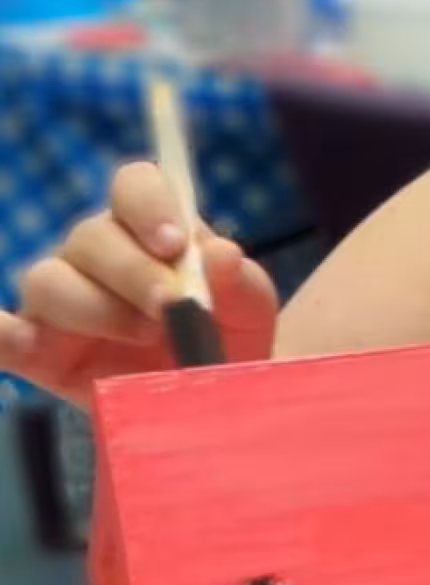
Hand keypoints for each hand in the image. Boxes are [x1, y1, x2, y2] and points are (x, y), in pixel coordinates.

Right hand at [0, 162, 277, 408]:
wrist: (219, 399)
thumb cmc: (229, 338)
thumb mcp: (249, 309)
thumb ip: (239, 280)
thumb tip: (221, 254)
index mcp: (147, 227)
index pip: (134, 185)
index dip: (149, 205)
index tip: (176, 244)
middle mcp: (96, 255)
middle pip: (90, 236)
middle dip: (133, 271)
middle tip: (172, 306)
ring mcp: (61, 302)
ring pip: (48, 281)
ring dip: (95, 308)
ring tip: (143, 336)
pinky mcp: (39, 352)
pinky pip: (2, 336)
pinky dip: (1, 333)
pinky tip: (22, 340)